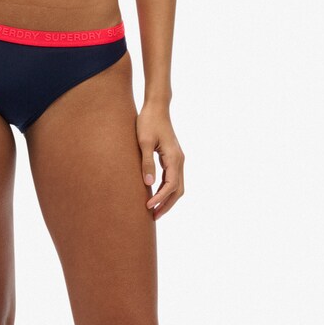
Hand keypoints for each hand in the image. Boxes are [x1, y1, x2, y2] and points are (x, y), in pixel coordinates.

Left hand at [136, 103, 184, 219]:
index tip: (148, 207)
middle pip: (178, 190)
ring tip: (154, 211)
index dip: (160, 198)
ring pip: (177, 186)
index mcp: (174, 157)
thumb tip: (148, 184)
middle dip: (167, 204)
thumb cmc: (148, 122)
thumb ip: (146, 163)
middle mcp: (180, 160)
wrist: (156, 107)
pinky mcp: (173, 158)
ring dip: (167, 199)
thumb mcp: (144, 142)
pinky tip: (155, 196)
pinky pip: (173, 179)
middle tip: (153, 217)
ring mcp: (178, 159)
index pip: (171, 185)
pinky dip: (166, 190)